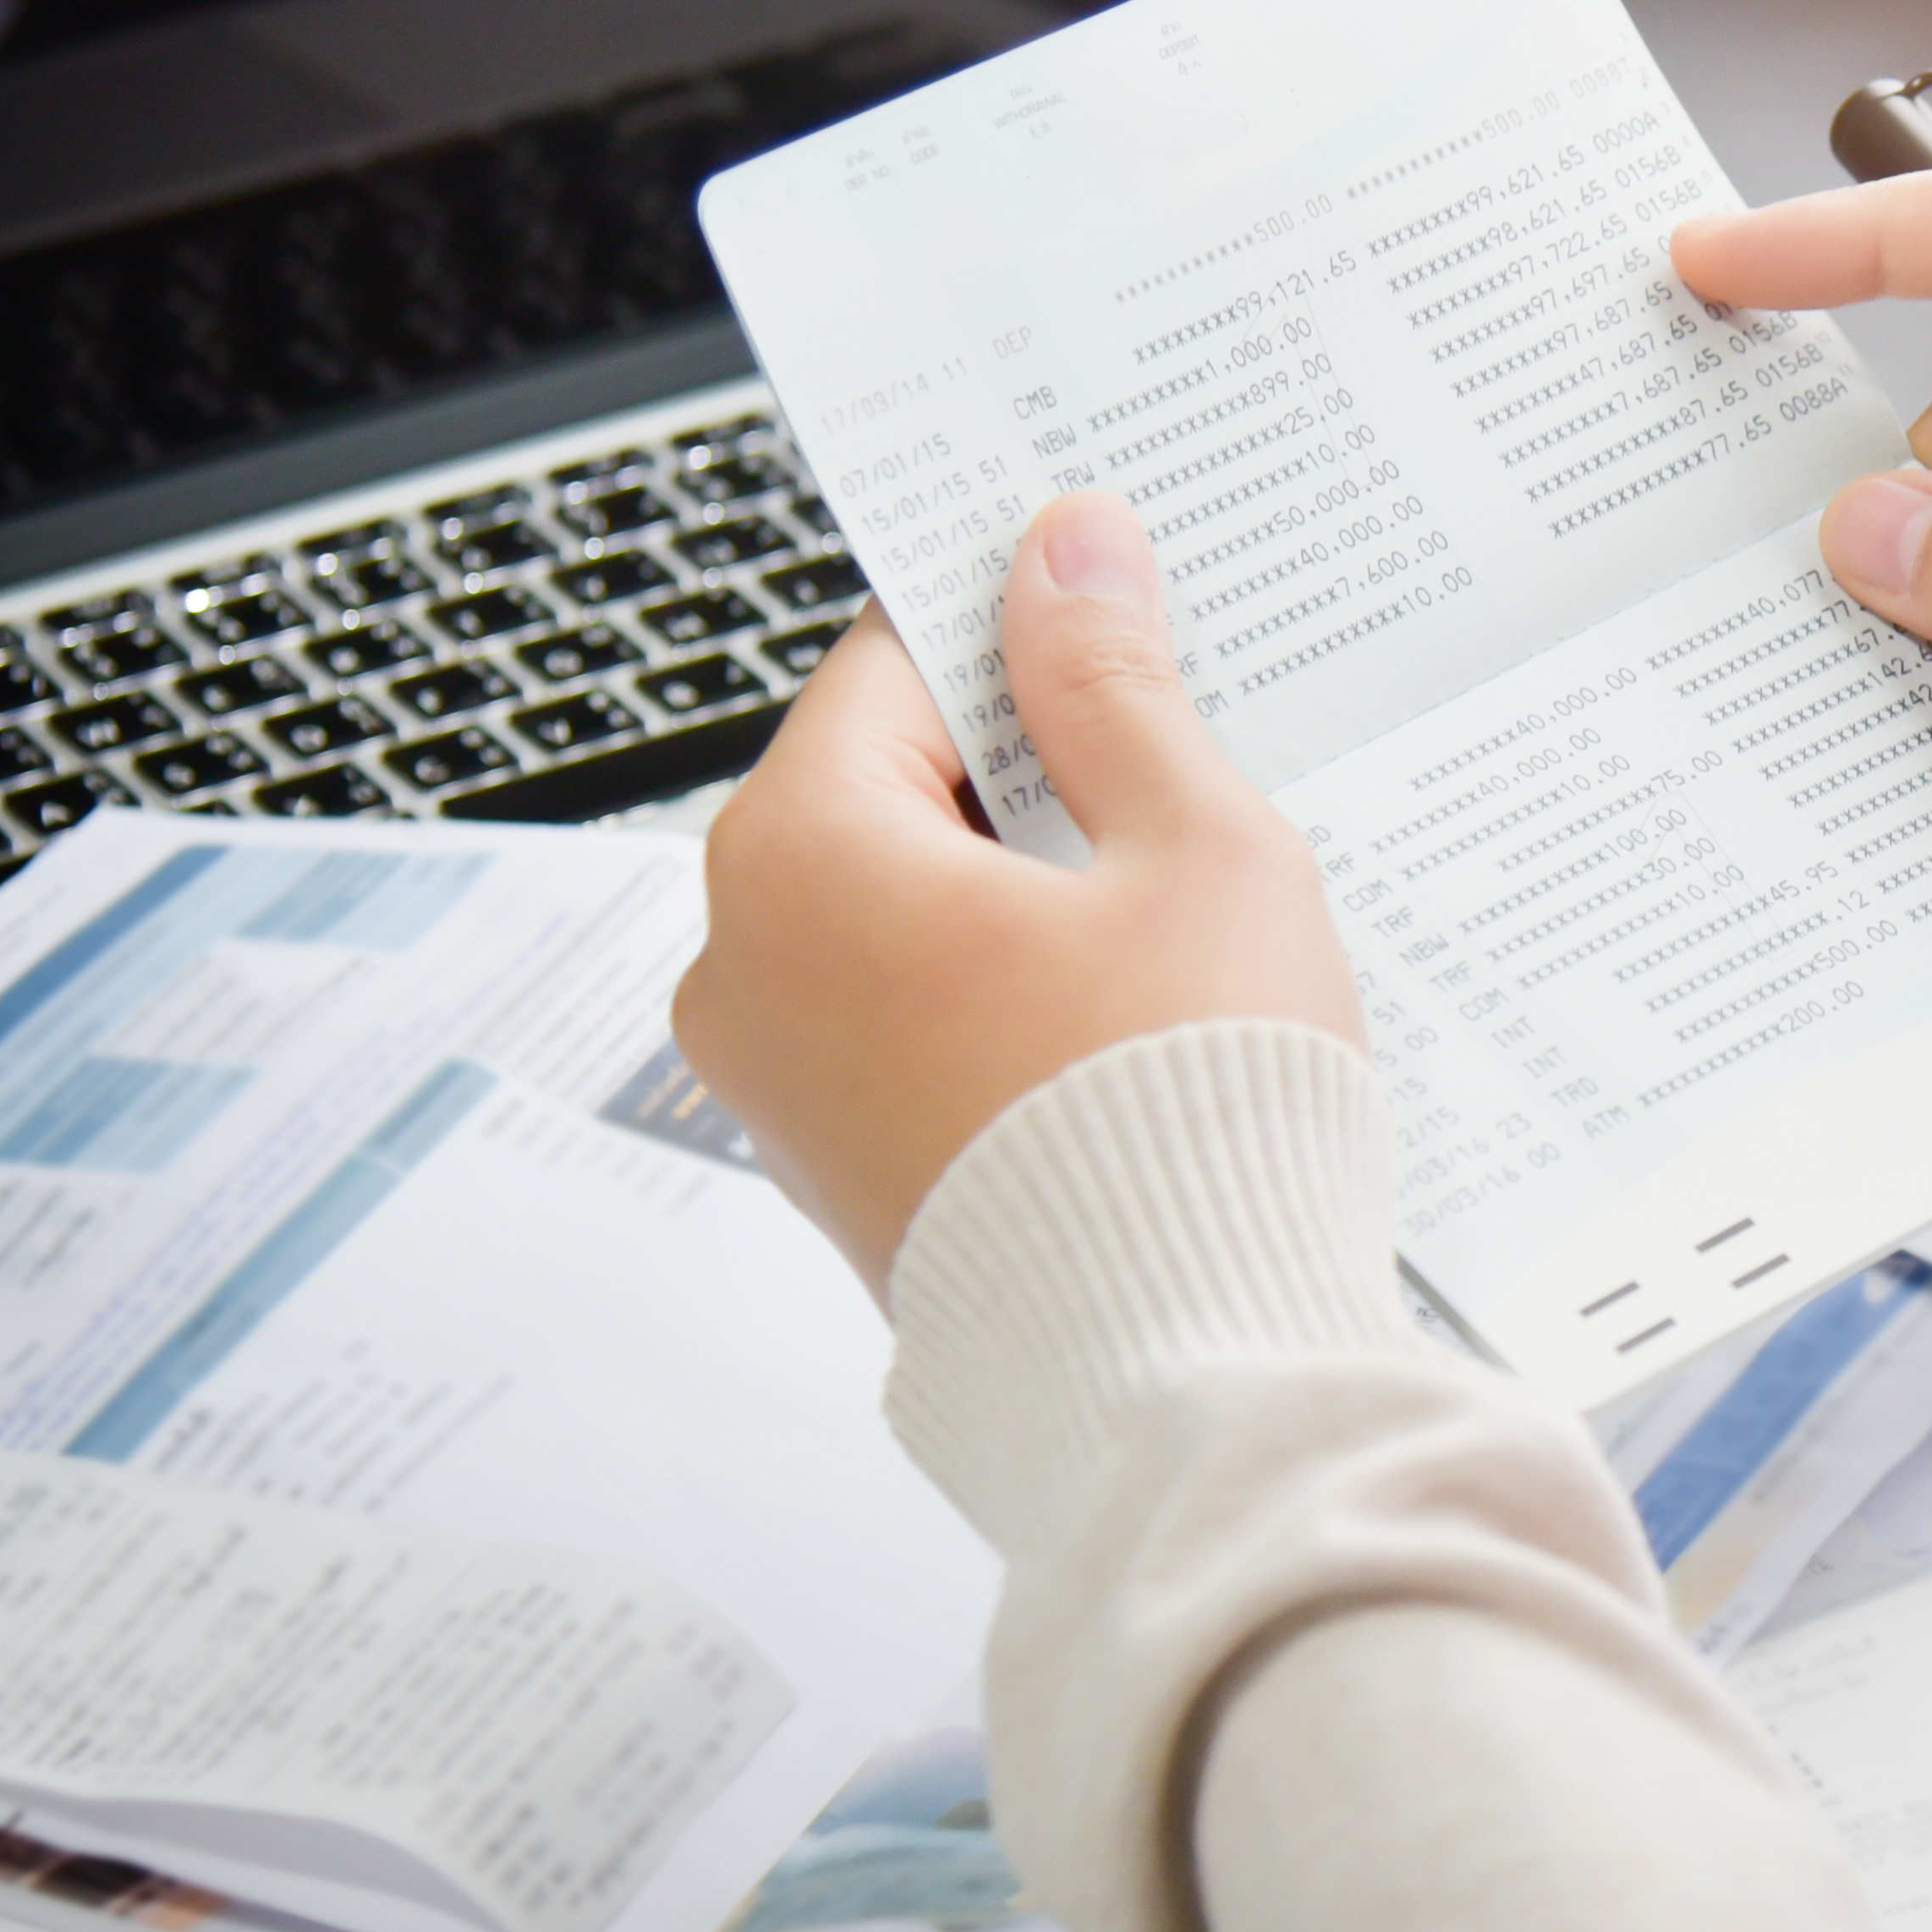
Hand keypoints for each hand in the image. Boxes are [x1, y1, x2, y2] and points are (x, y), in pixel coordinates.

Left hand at [678, 495, 1364, 1289]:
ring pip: (906, 912)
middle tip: (1179, 769)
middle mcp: (742, 968)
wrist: (1186, 1382)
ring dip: (1026, 888)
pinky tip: (1131, 1017)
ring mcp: (776, 1087)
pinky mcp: (837, 1174)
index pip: (898, 663)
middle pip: (891, 789)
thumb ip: (1111, 685)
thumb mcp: (1190, 846)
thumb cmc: (1187, 1108)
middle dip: (1030, 768)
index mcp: (795, 857)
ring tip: (1175, 909)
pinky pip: (913, 1024)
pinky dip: (1007, 996)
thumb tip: (1062, 549)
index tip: (1117, 611)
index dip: (1024, 624)